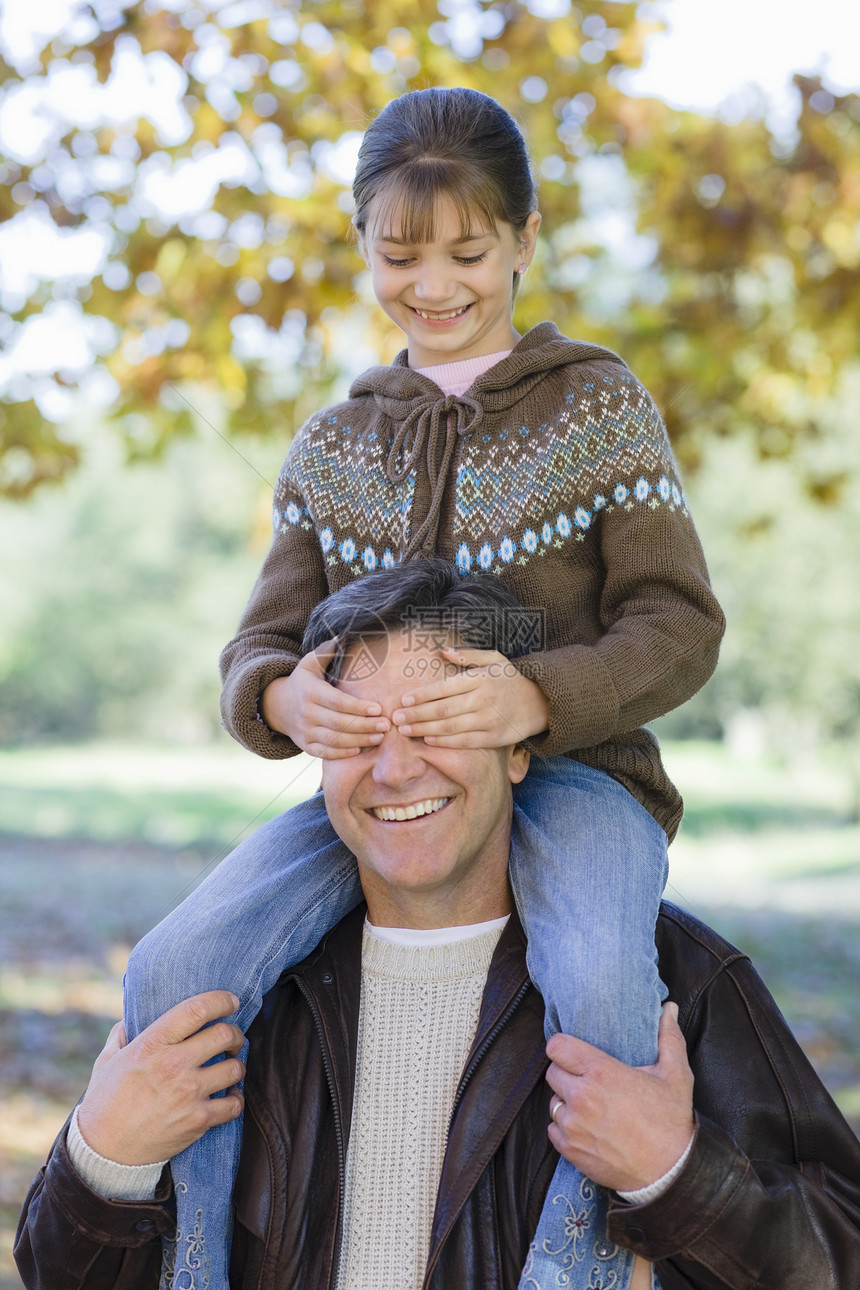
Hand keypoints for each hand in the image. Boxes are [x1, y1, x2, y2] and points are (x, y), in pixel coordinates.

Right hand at [76, 991, 245, 1165]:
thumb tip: (131, 1016)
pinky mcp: (197, 1121)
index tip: (231, 1001)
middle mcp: (173, 1065)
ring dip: (237, 1065)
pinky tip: (229, 1097)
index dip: (221, 1000)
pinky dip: (236, 1100)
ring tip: (230, 1067)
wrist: (104, 1153)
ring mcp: (188, 1093)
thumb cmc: (104, 1103)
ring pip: (235, 1067)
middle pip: (224, 1034)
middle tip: (233, 1039)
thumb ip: (122, 1034)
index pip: (197, 1010)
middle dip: (235, 1034)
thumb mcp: (107, 1061)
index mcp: (152, 1044)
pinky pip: (234, 1104)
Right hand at [262, 638, 389, 757]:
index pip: (337, 702)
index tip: (378, 708)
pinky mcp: (306, 746)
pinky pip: (324, 752)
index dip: (358, 707)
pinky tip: (359, 750)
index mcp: (310, 692)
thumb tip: (343, 635)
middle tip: (387, 725)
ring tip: (380, 737)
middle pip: (339, 723)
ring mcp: (305, 732)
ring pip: (334, 740)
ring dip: (359, 740)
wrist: (278, 706)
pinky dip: (341, 754)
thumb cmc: (303, 682)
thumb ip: (326, 651)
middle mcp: (306, 713)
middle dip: (365, 725)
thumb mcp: (310, 663)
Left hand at [391, 646, 548, 747]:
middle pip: (442, 710)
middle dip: (416, 715)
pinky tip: (427, 740)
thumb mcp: (494, 659)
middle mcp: (482, 700)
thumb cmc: (510, 679)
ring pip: (450, 727)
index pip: (444, 687)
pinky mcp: (493, 738)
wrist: (541, 702)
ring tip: (405, 730)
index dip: (421, 695)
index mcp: (479, 679)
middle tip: (395, 718)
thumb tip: (441, 650)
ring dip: (424, 730)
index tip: (403, 699)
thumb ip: (467, 655)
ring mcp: (488, 720)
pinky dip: (444, 742)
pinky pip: (463, 742)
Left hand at [546, 1003, 694, 1192]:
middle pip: (552, 1073)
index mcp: (601, 1072)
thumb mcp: (676, 1075)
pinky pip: (553, 1130)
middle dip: (566, 1074)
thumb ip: (669, 1037)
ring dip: (566, 1102)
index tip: (575, 1053)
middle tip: (587, 1081)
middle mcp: (581, 1097)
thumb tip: (669, 1008)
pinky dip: (565, 1128)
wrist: (670, 1173)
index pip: (557, 1047)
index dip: (564, 1047)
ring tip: (589, 1106)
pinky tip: (586, 1128)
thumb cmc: (672, 1122)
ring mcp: (573, 1125)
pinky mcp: (570, 1150)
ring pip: (553, 1102)